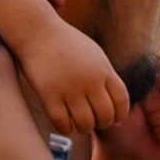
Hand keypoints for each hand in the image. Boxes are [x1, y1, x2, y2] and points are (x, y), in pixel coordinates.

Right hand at [16, 20, 129, 136]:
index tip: (113, 118)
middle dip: (101, 123)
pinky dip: (65, 128)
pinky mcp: (49, 95)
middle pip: (105, 116)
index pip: (122, 101)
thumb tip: (117, 107)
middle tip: (93, 121)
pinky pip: (62, 124)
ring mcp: (69, 88)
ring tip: (78, 123)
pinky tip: (63, 122)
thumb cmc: (66, 44)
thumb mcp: (94, 55)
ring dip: (83, 128)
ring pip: (85, 124)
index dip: (120, 114)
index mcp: (103, 69)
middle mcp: (90, 80)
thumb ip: (106, 77)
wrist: (37, 31)